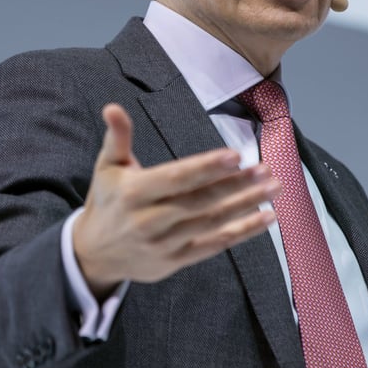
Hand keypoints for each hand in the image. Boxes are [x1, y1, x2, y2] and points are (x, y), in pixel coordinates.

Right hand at [72, 103, 280, 297]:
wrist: (94, 254)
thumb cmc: (107, 201)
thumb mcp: (106, 167)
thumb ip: (117, 137)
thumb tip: (112, 107)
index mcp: (134, 192)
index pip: (176, 178)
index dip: (206, 167)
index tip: (236, 155)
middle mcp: (150, 220)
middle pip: (200, 201)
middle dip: (236, 185)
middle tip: (266, 169)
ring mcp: (164, 243)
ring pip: (212, 223)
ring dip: (246, 205)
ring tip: (273, 188)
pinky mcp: (175, 261)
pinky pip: (214, 246)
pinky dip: (242, 232)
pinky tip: (266, 218)